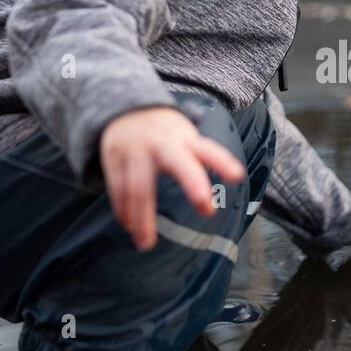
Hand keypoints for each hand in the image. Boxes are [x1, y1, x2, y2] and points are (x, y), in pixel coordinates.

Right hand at [99, 106, 245, 250]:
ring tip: (146, 243)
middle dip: (193, 183)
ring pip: (139, 186)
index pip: (207, 149)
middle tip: (206, 208)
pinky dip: (123, 209)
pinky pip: (118, 187)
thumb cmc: (164, 132)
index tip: (237, 176)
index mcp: (184, 138)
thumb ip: (202, 156)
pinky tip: (129, 226)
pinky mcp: (113, 158)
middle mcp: (162, 143)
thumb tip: (234, 178)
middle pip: (177, 163)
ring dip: (142, 217)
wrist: (123, 107)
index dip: (221, 162)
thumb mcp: (184, 136)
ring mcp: (136, 150)